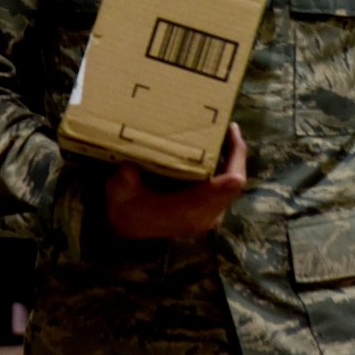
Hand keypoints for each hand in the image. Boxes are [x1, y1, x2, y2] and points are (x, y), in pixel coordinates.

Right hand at [104, 124, 246, 239]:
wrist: (127, 228)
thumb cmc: (124, 208)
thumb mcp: (119, 194)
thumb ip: (124, 183)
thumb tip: (129, 168)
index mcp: (188, 212)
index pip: (222, 190)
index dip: (232, 165)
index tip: (231, 137)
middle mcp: (206, 216)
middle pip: (235, 183)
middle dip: (236, 153)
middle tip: (228, 126)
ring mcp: (212, 215)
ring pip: (234, 184)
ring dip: (234, 157)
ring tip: (227, 130)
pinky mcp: (212, 210)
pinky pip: (228, 186)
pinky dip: (227, 165)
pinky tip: (221, 146)